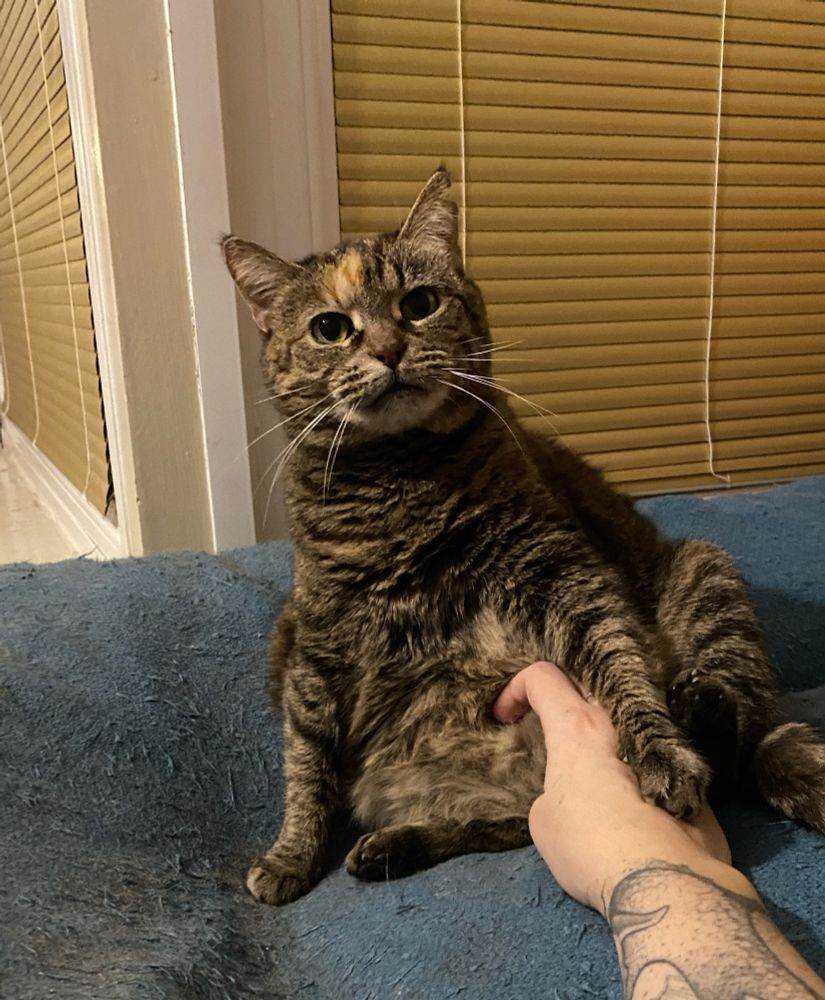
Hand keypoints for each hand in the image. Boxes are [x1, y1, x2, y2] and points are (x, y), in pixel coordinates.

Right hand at [493, 661, 731, 914]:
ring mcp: (666, 747)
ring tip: (598, 769)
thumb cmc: (592, 846)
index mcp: (579, 727)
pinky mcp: (694, 779)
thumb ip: (556, 790)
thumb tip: (583, 796)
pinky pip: (659, 758)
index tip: (507, 717)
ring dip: (609, 738)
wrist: (669, 884)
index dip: (517, 690)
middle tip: (556, 733)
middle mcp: (624, 722)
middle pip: (591, 689)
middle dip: (568, 703)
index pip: (542, 678)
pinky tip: (637, 804)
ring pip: (629, 723)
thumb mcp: (545, 820)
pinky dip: (640, 771)